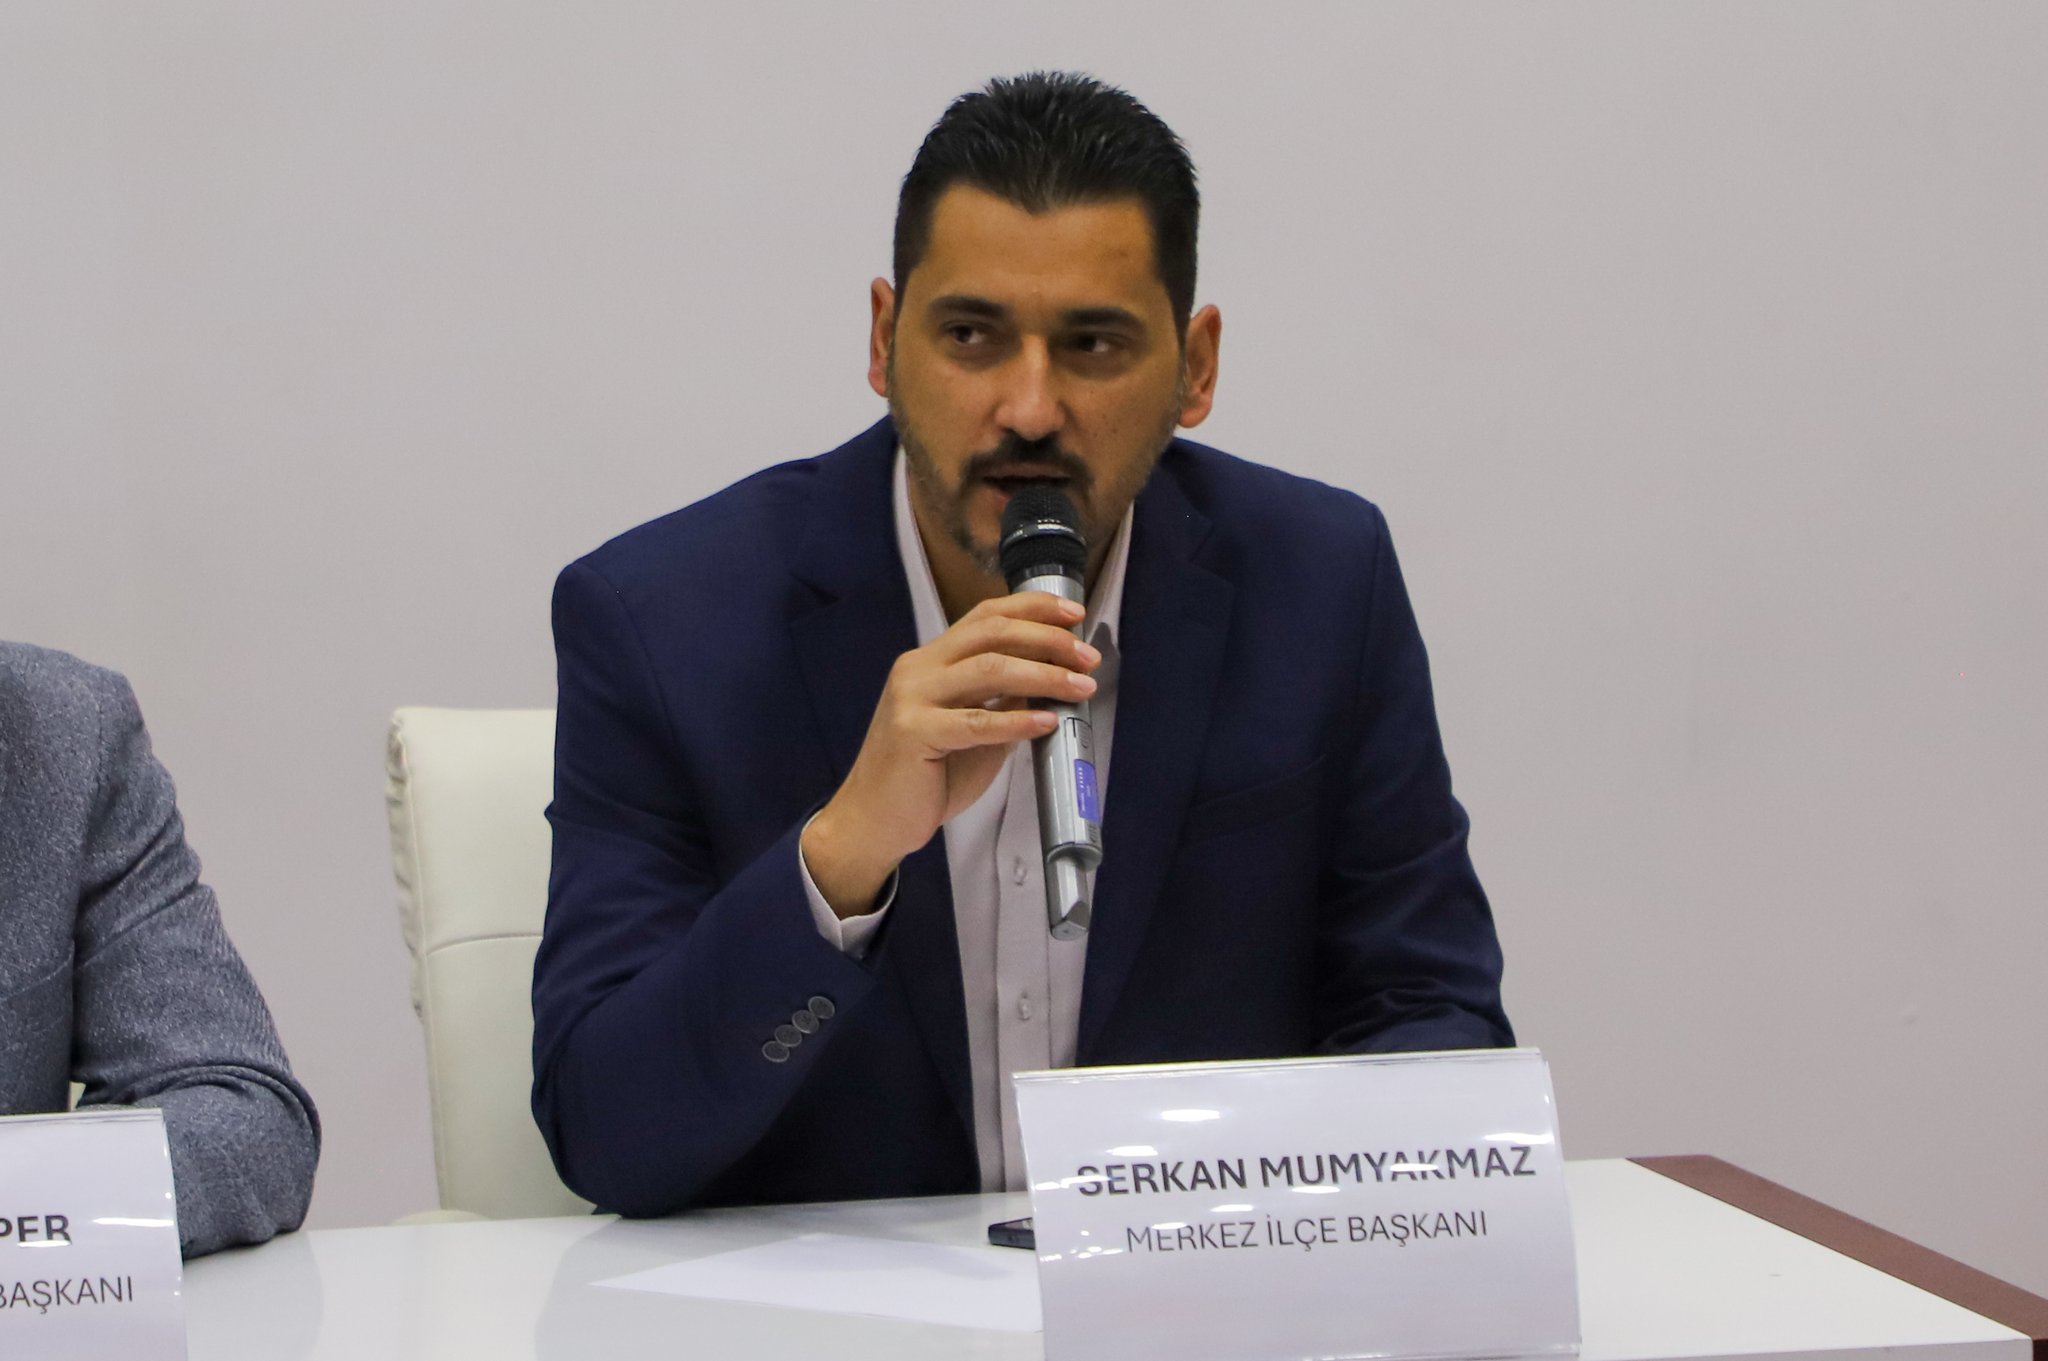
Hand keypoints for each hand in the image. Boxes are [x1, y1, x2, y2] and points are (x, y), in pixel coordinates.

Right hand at [801, 591, 1100, 917]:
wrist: (873, 821)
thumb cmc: (924, 779)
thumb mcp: (971, 731)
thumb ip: (1002, 704)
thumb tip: (1050, 684)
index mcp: (931, 661)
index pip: (986, 617)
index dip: (1033, 609)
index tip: (1075, 615)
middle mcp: (919, 668)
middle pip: (992, 633)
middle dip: (1047, 639)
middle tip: (1087, 658)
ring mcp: (912, 698)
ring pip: (989, 669)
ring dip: (1043, 675)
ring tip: (1081, 688)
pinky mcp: (914, 732)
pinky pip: (977, 721)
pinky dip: (1017, 720)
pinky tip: (1046, 722)